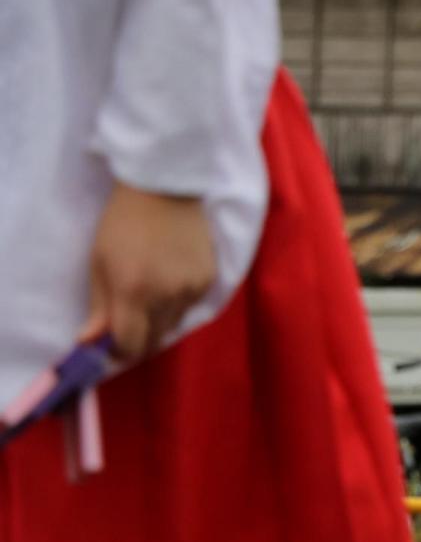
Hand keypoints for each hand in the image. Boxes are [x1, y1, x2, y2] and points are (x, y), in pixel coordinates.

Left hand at [77, 181, 214, 361]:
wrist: (165, 190)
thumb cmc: (122, 224)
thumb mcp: (99, 263)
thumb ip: (99, 307)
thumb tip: (89, 343)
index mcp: (133, 291)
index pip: (130, 345)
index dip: (118, 351)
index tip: (110, 345)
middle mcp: (167, 296)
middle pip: (154, 341)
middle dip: (138, 339)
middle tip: (127, 323)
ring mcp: (192, 289)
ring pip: (173, 326)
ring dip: (158, 321)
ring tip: (150, 296)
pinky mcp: (209, 281)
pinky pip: (189, 307)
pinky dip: (177, 304)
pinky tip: (170, 280)